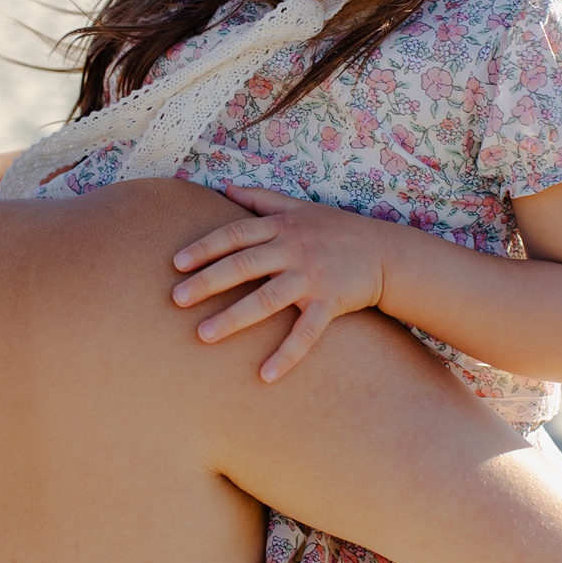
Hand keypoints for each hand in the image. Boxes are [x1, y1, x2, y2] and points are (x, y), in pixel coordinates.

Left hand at [172, 185, 391, 381]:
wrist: (384, 251)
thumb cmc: (334, 229)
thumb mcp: (298, 207)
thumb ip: (260, 199)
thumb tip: (224, 187)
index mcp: (281, 226)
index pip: (235, 234)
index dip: (205, 247)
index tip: (177, 263)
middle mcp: (293, 250)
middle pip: (244, 265)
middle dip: (208, 282)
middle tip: (176, 299)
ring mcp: (311, 278)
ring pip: (267, 299)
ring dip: (234, 318)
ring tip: (203, 336)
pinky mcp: (330, 303)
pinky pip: (306, 333)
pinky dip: (286, 354)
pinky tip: (264, 376)